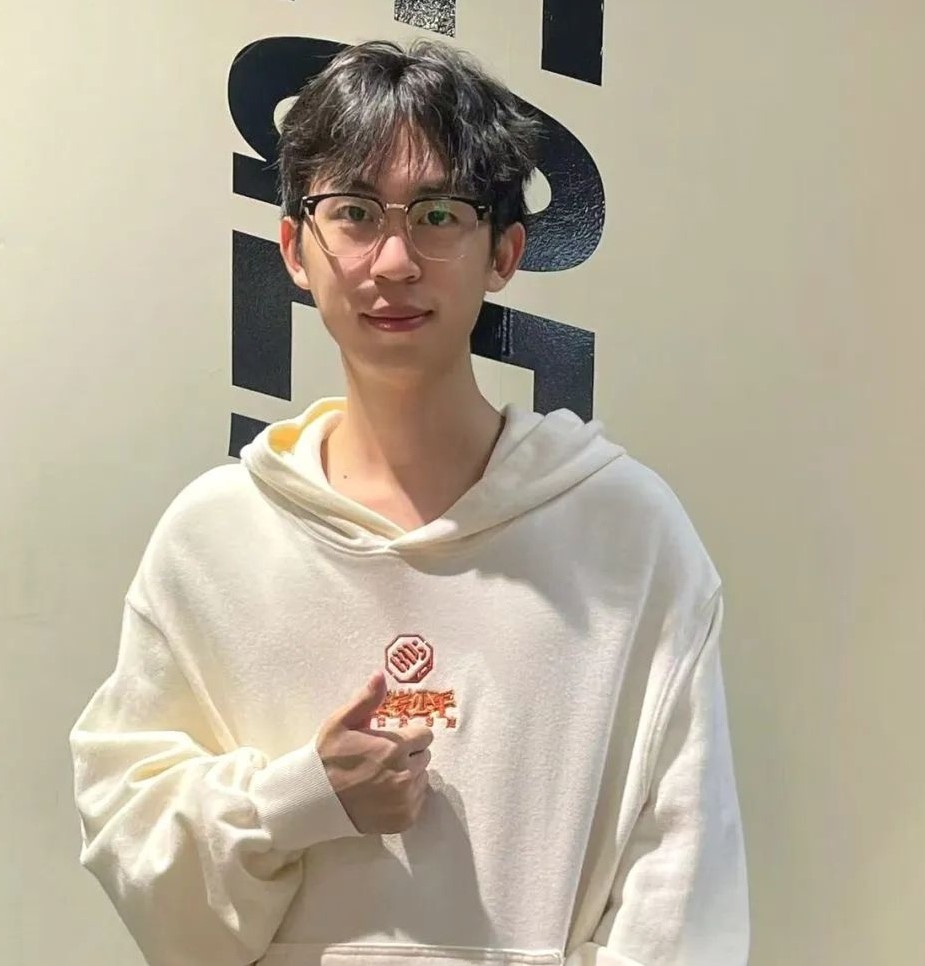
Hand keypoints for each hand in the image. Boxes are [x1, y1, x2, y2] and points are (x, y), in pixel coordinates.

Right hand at [317, 670, 433, 833]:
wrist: (312, 799)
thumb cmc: (327, 757)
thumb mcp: (341, 722)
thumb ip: (366, 699)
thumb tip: (380, 675)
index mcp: (395, 747)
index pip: (425, 736)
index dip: (409, 736)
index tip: (392, 741)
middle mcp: (405, 774)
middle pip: (424, 757)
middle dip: (409, 754)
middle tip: (384, 759)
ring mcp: (405, 799)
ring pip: (421, 779)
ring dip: (408, 776)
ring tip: (382, 777)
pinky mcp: (404, 819)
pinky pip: (417, 802)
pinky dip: (406, 798)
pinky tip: (384, 795)